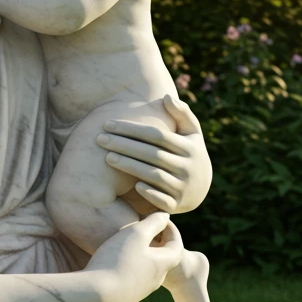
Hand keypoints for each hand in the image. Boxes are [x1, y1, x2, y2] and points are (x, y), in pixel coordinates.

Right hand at [84, 211, 182, 301]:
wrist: (97, 297)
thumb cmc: (119, 260)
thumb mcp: (136, 234)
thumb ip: (153, 222)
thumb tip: (165, 216)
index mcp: (163, 264)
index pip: (176, 244)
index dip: (170, 228)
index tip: (157, 217)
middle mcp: (155, 279)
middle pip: (162, 256)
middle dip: (155, 239)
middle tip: (142, 226)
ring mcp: (140, 289)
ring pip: (147, 266)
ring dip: (141, 252)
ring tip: (126, 239)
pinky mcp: (125, 295)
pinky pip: (133, 275)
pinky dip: (130, 262)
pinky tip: (114, 257)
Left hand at [94, 95, 211, 213]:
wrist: (201, 188)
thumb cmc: (189, 152)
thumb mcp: (192, 132)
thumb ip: (182, 113)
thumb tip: (166, 96)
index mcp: (190, 148)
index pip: (157, 135)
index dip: (132, 129)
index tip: (108, 124)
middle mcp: (188, 167)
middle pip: (152, 154)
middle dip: (124, 145)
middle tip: (100, 139)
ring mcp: (183, 187)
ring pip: (154, 175)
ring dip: (129, 166)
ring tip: (107, 157)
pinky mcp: (177, 205)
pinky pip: (162, 200)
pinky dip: (149, 193)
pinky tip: (132, 184)